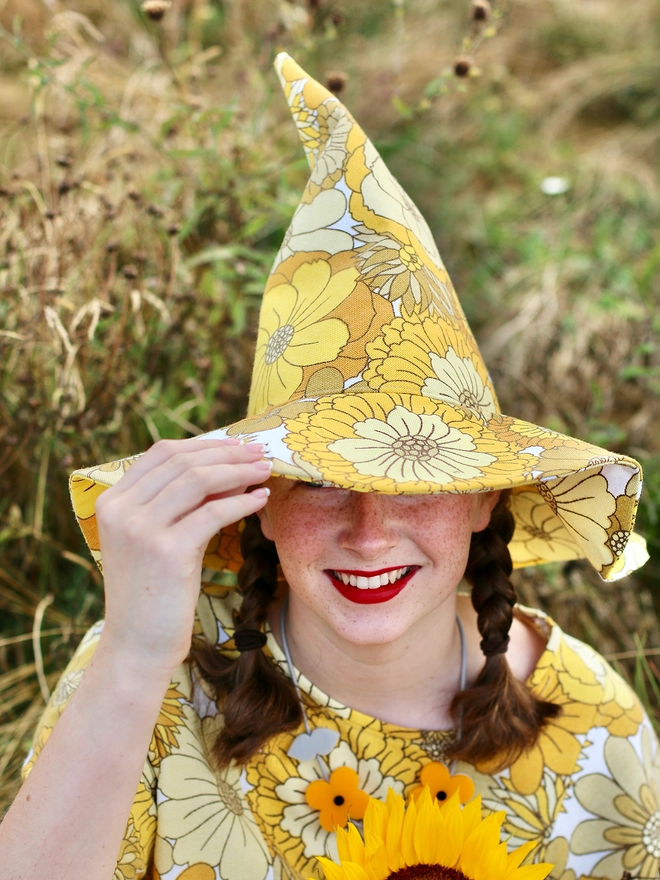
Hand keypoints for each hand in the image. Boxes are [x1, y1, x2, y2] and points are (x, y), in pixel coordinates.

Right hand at [94, 437, 270, 678]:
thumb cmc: (153, 592)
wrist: (137, 646)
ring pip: (199, 480)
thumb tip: (228, 469)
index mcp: (111, 500)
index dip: (204, 445)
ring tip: (264, 472)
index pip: (162, 453)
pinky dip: (242, 501)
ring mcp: (141, 529)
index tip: (237, 446)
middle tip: (260, 453)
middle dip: (227, 453)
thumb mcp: (156, 538)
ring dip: (239, 471)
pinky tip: (260, 500)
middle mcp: (120, 509)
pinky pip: (213, 512)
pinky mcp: (167, 551)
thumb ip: (178, 503)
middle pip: (182, 461)